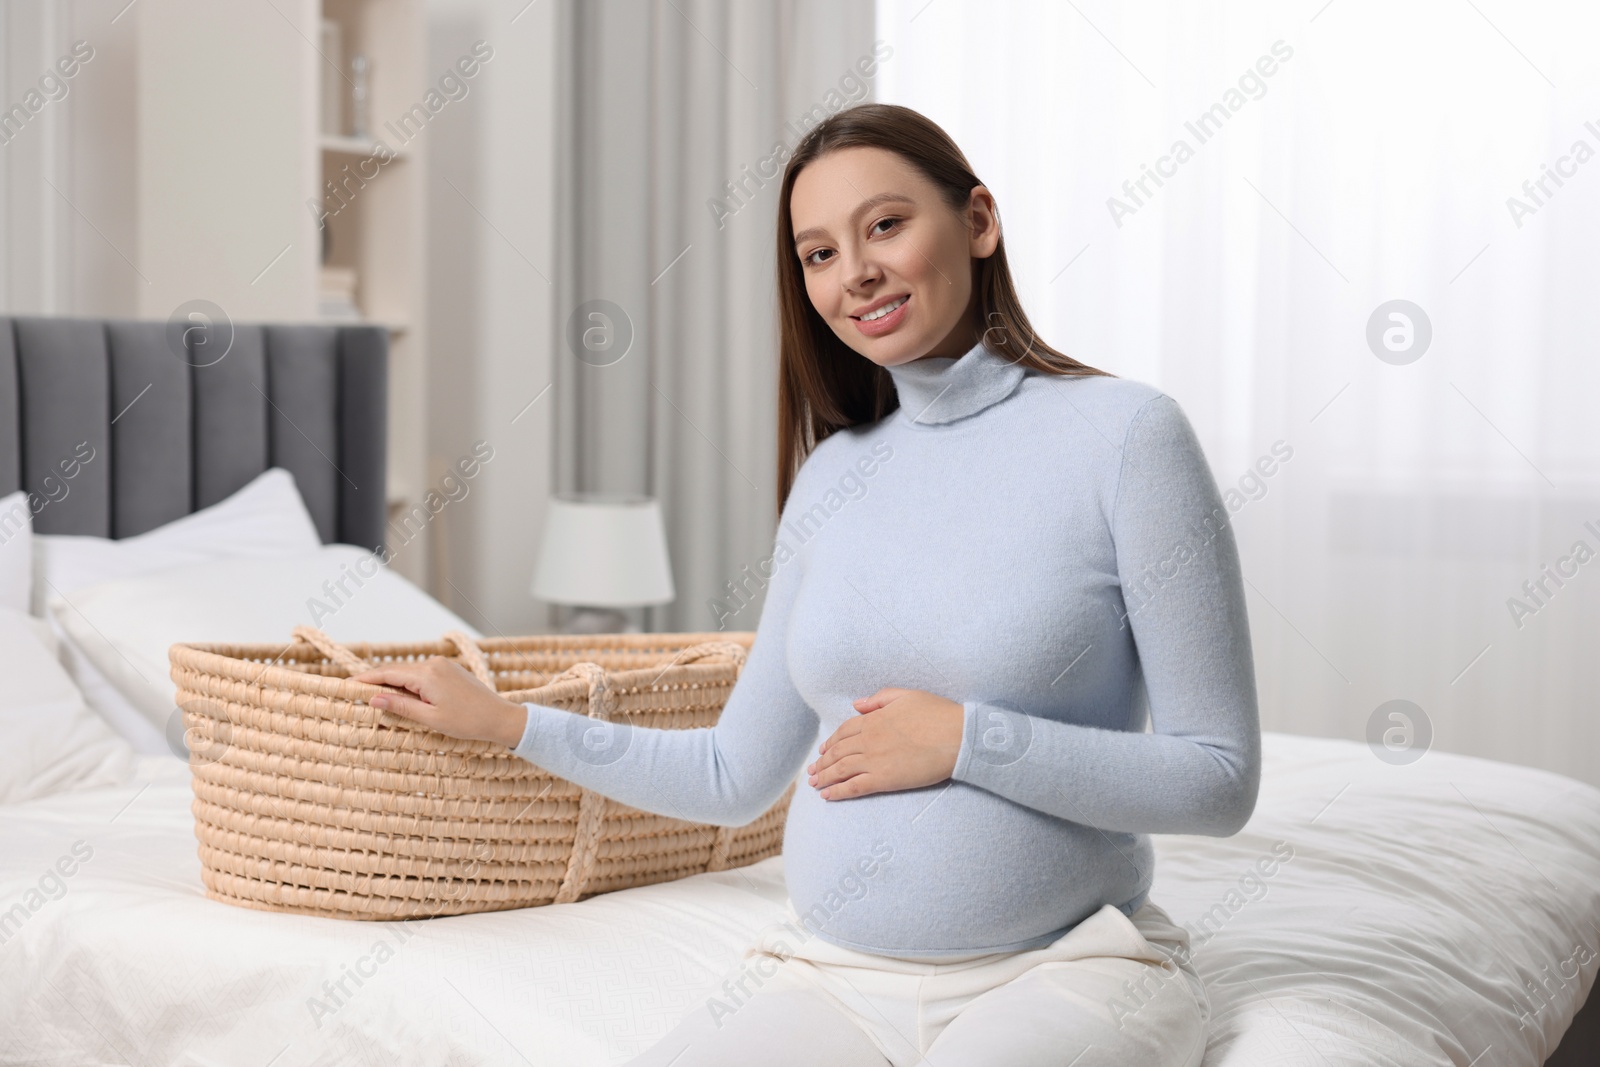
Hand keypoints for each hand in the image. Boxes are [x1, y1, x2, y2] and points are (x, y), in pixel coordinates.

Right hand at [349, 658, 528, 747]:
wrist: (499, 717)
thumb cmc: (468, 721)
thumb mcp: (430, 718)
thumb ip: (401, 706)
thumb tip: (373, 698)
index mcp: (427, 674)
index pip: (387, 673)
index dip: (365, 679)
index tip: (345, 685)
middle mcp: (434, 664)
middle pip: (395, 671)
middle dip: (375, 681)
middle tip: (353, 692)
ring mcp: (443, 665)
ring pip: (408, 673)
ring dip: (391, 683)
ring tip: (371, 696)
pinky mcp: (449, 670)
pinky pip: (421, 674)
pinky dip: (407, 683)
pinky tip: (398, 694)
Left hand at [806, 687, 964, 800]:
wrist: (956, 736)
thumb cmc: (937, 714)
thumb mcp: (907, 695)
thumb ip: (879, 698)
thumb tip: (857, 704)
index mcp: (873, 720)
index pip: (843, 732)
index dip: (830, 742)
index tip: (823, 751)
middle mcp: (868, 740)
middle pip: (837, 752)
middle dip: (821, 763)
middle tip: (812, 771)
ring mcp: (874, 760)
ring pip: (840, 770)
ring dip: (824, 778)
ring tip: (814, 784)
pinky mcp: (883, 780)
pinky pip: (854, 787)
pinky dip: (837, 792)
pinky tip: (827, 796)